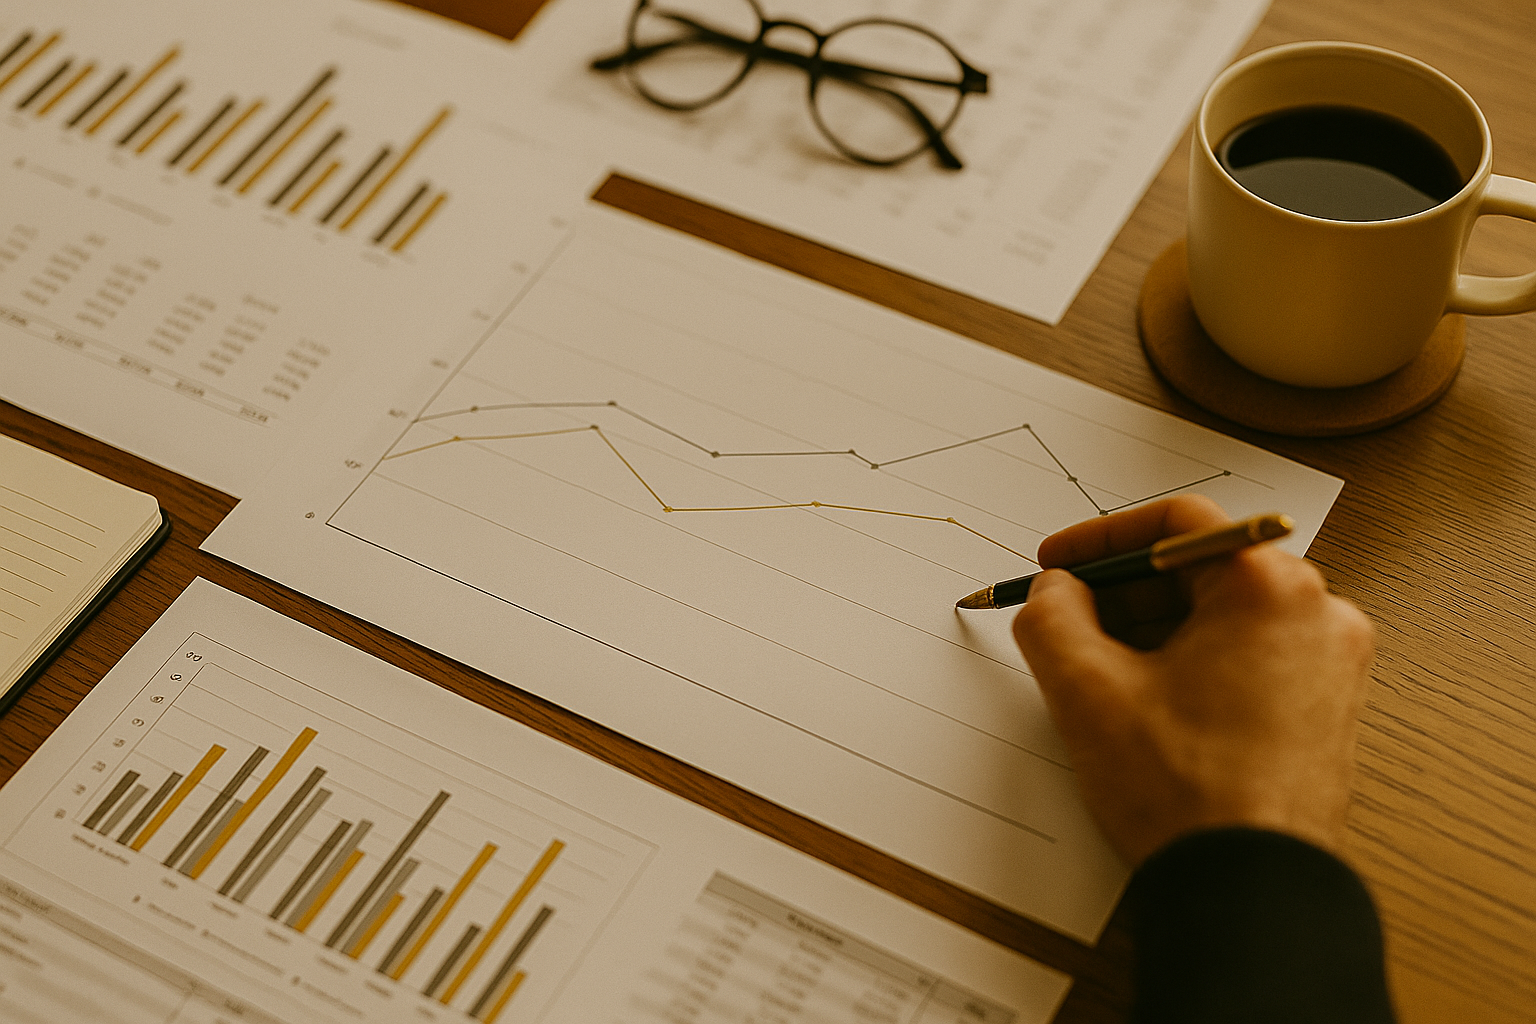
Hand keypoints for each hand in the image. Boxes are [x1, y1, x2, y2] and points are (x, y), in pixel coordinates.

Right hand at [1011, 496, 1374, 865]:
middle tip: (1067, 623)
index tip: (1058, 565)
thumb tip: (1056, 591)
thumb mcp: (1086, 690)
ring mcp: (1331, 663)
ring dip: (1155, 630)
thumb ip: (1051, 615)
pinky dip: (1193, 663)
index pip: (1177, 522)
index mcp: (1270, 588)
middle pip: (1201, 569)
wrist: (1249, 890)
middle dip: (1124, 593)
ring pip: (1223, 615)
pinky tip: (1147, 704)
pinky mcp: (1327, 707)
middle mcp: (1318, 613)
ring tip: (1100, 675)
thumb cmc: (1187, 794)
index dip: (1100, 538)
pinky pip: (1249, 656)